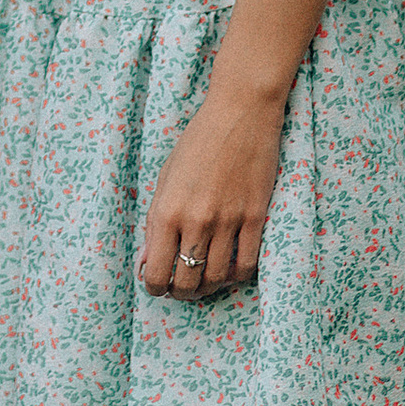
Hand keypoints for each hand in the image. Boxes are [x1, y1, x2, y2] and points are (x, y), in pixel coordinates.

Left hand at [139, 83, 280, 298]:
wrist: (239, 113)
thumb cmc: (197, 141)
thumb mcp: (166, 177)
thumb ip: (155, 221)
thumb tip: (148, 261)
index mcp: (167, 210)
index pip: (156, 271)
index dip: (155, 286)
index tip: (157, 285)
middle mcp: (196, 220)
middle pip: (187, 282)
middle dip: (180, 292)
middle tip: (180, 288)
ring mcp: (228, 221)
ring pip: (217, 279)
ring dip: (207, 288)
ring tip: (203, 281)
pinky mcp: (256, 218)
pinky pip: (246, 265)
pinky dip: (236, 275)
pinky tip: (229, 269)